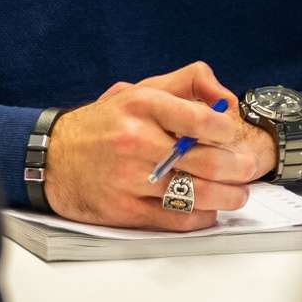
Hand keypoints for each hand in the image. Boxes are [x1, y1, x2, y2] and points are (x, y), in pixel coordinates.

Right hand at [44, 61, 270, 229]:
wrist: (52, 158)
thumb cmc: (103, 124)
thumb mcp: (139, 89)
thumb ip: (185, 83)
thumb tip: (225, 98)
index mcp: (142, 106)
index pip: (200, 118)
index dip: (228, 130)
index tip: (234, 135)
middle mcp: (137, 141)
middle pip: (207, 161)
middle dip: (239, 168)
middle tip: (248, 168)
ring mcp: (131, 179)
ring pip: (198, 193)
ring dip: (229, 196)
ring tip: (237, 192)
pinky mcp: (127, 211)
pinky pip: (178, 219)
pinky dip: (203, 217)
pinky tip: (209, 209)